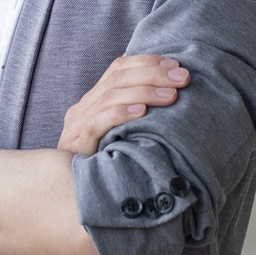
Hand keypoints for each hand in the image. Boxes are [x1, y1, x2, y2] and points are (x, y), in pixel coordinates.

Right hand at [58, 55, 189, 155]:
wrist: (73, 192)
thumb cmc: (106, 160)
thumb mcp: (123, 131)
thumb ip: (137, 111)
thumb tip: (173, 93)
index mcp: (93, 98)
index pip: (118, 67)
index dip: (147, 62)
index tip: (176, 65)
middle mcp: (83, 106)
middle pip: (117, 78)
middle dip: (153, 75)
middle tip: (182, 78)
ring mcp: (76, 124)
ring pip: (109, 97)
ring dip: (144, 92)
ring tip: (171, 96)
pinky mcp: (76, 143)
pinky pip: (96, 123)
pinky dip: (120, 114)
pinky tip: (142, 113)